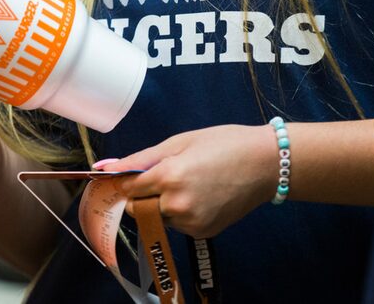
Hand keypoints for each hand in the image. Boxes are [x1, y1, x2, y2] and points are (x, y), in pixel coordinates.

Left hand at [111, 124, 278, 237]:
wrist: (266, 163)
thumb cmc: (225, 144)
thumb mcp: (181, 141)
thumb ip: (141, 158)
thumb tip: (107, 167)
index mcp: (169, 176)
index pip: (127, 189)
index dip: (128, 181)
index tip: (135, 175)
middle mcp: (176, 204)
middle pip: (138, 208)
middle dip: (144, 195)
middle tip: (166, 177)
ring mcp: (190, 222)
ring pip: (158, 218)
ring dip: (162, 205)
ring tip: (190, 183)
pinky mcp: (203, 232)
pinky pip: (178, 225)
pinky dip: (181, 214)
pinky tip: (201, 196)